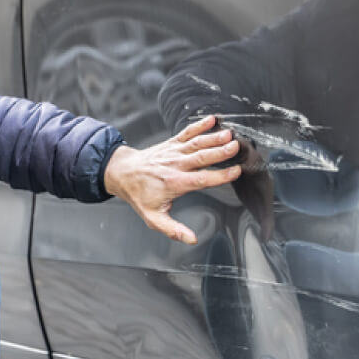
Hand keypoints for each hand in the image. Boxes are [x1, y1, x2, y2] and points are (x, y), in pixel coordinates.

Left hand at [103, 115, 241, 243]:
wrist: (122, 173)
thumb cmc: (139, 194)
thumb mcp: (153, 217)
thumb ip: (173, 229)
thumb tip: (191, 239)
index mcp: (174, 183)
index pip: (201, 179)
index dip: (219, 175)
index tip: (235, 171)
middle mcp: (175, 165)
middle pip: (201, 157)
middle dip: (219, 152)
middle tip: (236, 147)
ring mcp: (173, 152)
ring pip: (196, 143)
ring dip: (213, 138)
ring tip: (230, 134)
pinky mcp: (171, 143)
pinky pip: (186, 132)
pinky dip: (199, 125)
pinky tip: (212, 119)